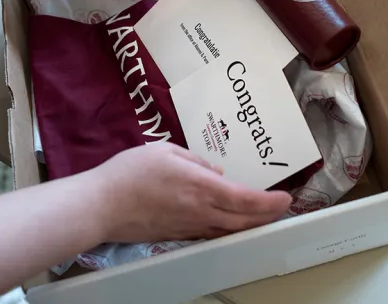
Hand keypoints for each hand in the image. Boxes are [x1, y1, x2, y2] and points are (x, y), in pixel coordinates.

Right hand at [88, 143, 291, 242]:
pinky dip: (227, 228)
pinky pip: (210, 233)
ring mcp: (189, 226)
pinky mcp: (177, 235)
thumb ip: (194, 160)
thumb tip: (215, 171)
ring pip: (229, 230)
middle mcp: (200, 210)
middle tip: (282, 208)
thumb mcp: (164, 151)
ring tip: (262, 216)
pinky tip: (229, 222)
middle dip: (268, 215)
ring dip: (250, 224)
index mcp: (200, 186)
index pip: (245, 198)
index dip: (269, 202)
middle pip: (243, 220)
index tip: (285, 197)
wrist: (101, 205)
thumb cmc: (130, 173)